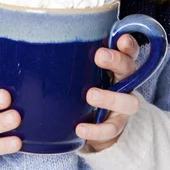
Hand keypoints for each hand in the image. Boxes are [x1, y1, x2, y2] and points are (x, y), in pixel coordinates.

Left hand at [75, 33, 140, 151]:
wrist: (93, 122)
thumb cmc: (87, 85)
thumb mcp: (84, 70)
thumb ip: (76, 58)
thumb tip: (40, 41)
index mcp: (118, 65)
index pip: (129, 51)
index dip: (128, 44)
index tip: (120, 39)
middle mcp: (125, 83)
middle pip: (130, 69)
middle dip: (117, 61)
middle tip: (99, 56)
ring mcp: (123, 105)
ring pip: (128, 102)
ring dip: (110, 97)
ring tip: (91, 96)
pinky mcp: (117, 126)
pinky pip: (111, 129)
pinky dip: (96, 129)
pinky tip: (80, 129)